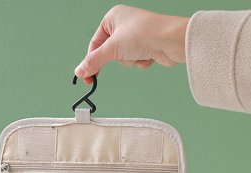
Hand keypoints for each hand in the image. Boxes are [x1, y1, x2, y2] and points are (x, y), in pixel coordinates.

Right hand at [74, 5, 188, 82]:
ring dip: (131, 60)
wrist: (170, 41)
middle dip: (118, 58)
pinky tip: (148, 54)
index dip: (91, 60)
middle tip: (122, 58)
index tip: (87, 76)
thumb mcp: (112, 48)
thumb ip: (94, 61)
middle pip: (109, 53)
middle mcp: (123, 25)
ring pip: (123, 59)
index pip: (95, 43)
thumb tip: (80, 71)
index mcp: (113, 17)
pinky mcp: (145, 46)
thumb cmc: (145, 33)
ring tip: (139, 51)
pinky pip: (135, 60)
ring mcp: (135, 36)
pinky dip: (140, 61)